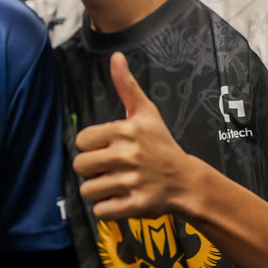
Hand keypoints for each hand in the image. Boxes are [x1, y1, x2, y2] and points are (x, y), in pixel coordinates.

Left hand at [72, 52, 197, 219]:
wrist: (187, 181)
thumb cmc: (161, 145)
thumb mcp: (146, 113)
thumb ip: (127, 86)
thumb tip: (116, 55)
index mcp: (125, 131)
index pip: (82, 140)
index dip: (90, 147)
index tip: (106, 149)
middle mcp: (127, 155)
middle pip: (81, 166)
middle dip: (91, 170)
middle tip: (109, 169)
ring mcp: (132, 182)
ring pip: (88, 190)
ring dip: (98, 191)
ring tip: (115, 185)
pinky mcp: (135, 205)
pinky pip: (101, 211)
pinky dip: (106, 209)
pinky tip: (120, 199)